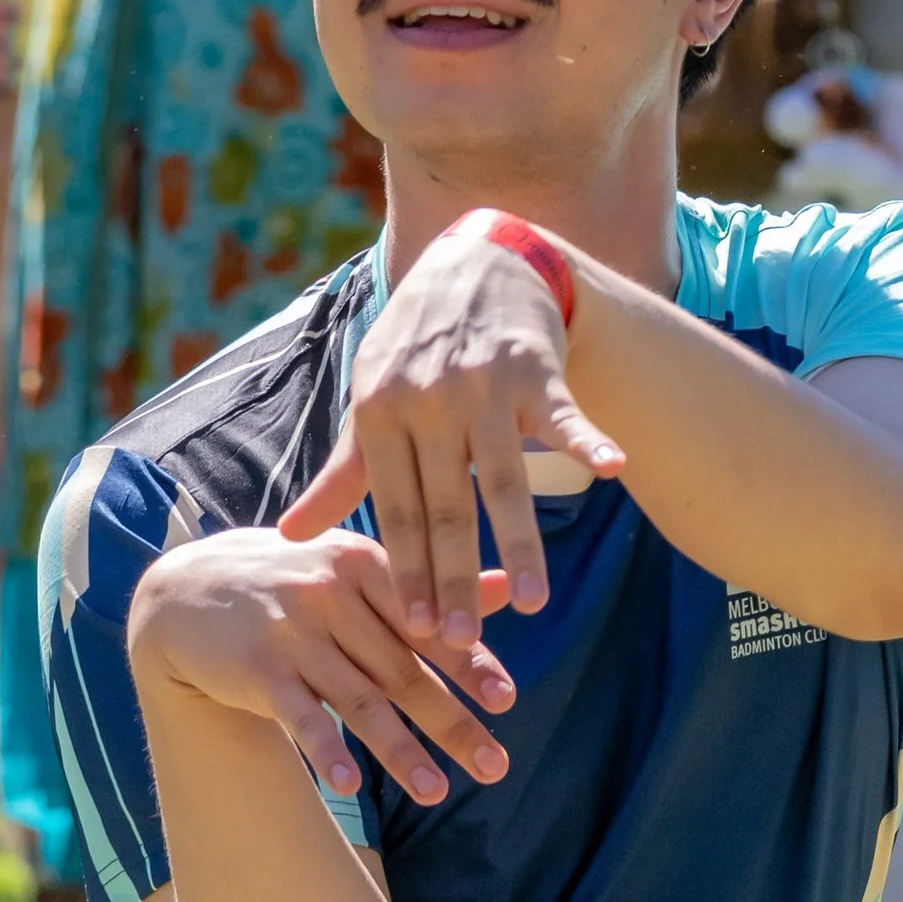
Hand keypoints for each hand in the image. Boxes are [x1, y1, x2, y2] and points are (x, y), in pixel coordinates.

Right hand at [131, 525, 515, 806]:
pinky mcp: (257, 667)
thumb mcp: (353, 567)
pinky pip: (299, 716)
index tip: (506, 700)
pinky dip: (325, 751)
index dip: (469, 662)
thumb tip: (507, 591)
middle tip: (495, 764)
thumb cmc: (289, 581)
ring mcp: (292, 631)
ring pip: (358, 700)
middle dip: (451, 720)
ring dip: (400, 751)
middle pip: (402, 668)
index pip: (426, 621)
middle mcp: (330, 593)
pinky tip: (350, 788)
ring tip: (437, 793)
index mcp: (362, 563)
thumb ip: (425, 585)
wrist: (186, 589)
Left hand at [277, 220, 624, 642]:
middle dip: (454, 579)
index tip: (417, 630)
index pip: (397, 510)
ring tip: (536, 600)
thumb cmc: (416, 342)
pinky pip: (561, 413)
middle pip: (446, 508)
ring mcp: (482, 386)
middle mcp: (428, 402)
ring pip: (501, 479)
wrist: (475, 259)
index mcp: (381, 415)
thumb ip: (341, 471)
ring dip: (520, 543)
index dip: (407, 571)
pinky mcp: (533, 368)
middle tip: (461, 642)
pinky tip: (612, 467)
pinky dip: (588, 437)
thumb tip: (290, 533)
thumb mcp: (370, 399)